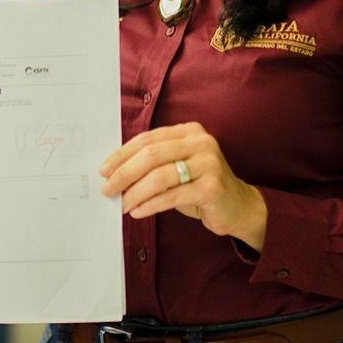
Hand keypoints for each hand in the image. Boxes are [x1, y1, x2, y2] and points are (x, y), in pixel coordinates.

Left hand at [98, 122, 267, 250]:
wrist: (237, 206)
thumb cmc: (199, 185)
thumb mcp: (177, 167)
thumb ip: (153, 163)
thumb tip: (113, 173)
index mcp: (189, 131)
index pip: (147, 139)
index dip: (122, 154)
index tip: (104, 170)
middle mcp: (201, 142)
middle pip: (151, 155)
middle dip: (124, 173)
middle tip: (107, 189)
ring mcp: (209, 163)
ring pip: (159, 177)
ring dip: (135, 193)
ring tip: (122, 205)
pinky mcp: (212, 187)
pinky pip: (172, 196)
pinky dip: (150, 205)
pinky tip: (138, 212)